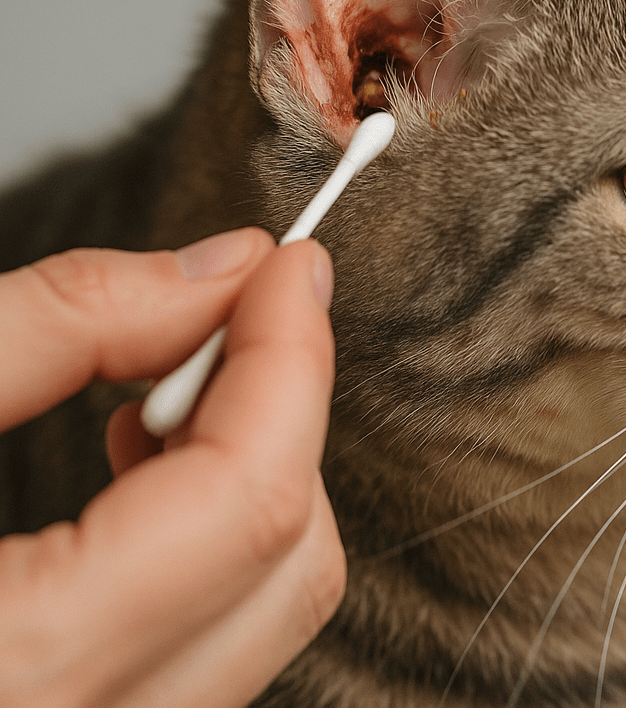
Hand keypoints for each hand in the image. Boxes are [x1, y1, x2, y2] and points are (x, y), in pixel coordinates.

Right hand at [0, 230, 345, 707]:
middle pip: (289, 563)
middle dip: (275, 414)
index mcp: (23, 674)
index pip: (249, 501)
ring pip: (269, 604)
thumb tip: (217, 272)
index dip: (288, 358)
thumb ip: (58, 325)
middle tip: (216, 318)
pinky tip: (139, 471)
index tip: (290, 268)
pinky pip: (219, 629)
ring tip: (155, 394)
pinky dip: (214, 533)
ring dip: (247, 470)